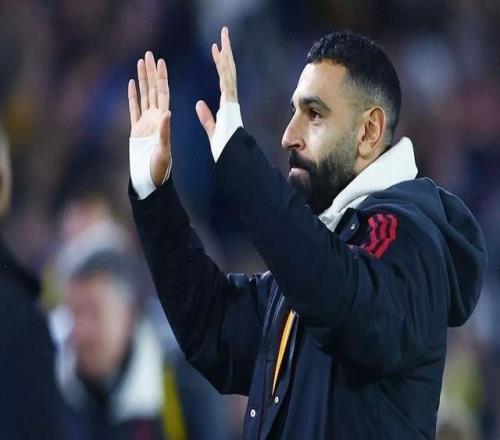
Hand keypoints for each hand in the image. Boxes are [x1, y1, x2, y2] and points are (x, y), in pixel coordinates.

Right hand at [128, 51, 170, 186]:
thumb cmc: (159, 169)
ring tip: (140, 62)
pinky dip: (132, 96)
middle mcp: (155, 119)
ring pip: (143, 96)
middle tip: (149, 54)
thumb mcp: (163, 150)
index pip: (163, 94)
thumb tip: (167, 112)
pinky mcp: (135, 131)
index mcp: (163, 121)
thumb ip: (164, 132)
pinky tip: (132, 83)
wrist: (150, 180)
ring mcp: (145, 123)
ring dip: (142, 80)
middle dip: (151, 72)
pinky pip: (133, 109)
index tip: (161, 62)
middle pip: (153, 90)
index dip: (162, 78)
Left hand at [196, 26, 237, 140]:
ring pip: (229, 72)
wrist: (232, 158)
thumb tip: (199, 103)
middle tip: (223, 34)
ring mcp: (232, 101)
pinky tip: (222, 54)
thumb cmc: (225, 149)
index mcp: (226, 105)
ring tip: (224, 36)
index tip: (215, 50)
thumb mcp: (211, 130)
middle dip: (225, 52)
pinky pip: (227, 81)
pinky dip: (224, 67)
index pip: (222, 79)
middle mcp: (231, 100)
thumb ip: (206, 117)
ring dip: (226, 53)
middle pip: (228, 71)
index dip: (219, 64)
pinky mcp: (231, 103)